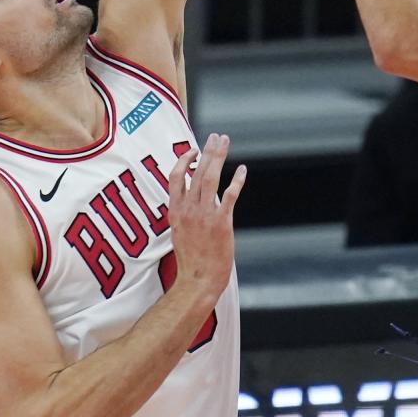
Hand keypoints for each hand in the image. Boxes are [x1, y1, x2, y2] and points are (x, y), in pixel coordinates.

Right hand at [169, 133, 245, 307]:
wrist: (198, 281)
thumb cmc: (191, 261)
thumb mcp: (179, 233)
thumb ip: (184, 214)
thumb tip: (189, 201)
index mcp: (175, 212)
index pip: (175, 178)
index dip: (183, 160)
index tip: (192, 149)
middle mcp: (188, 209)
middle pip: (196, 172)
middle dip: (207, 151)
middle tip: (216, 136)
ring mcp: (204, 215)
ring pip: (210, 178)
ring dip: (218, 157)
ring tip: (225, 142)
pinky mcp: (221, 222)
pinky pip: (229, 195)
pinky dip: (236, 180)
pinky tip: (242, 170)